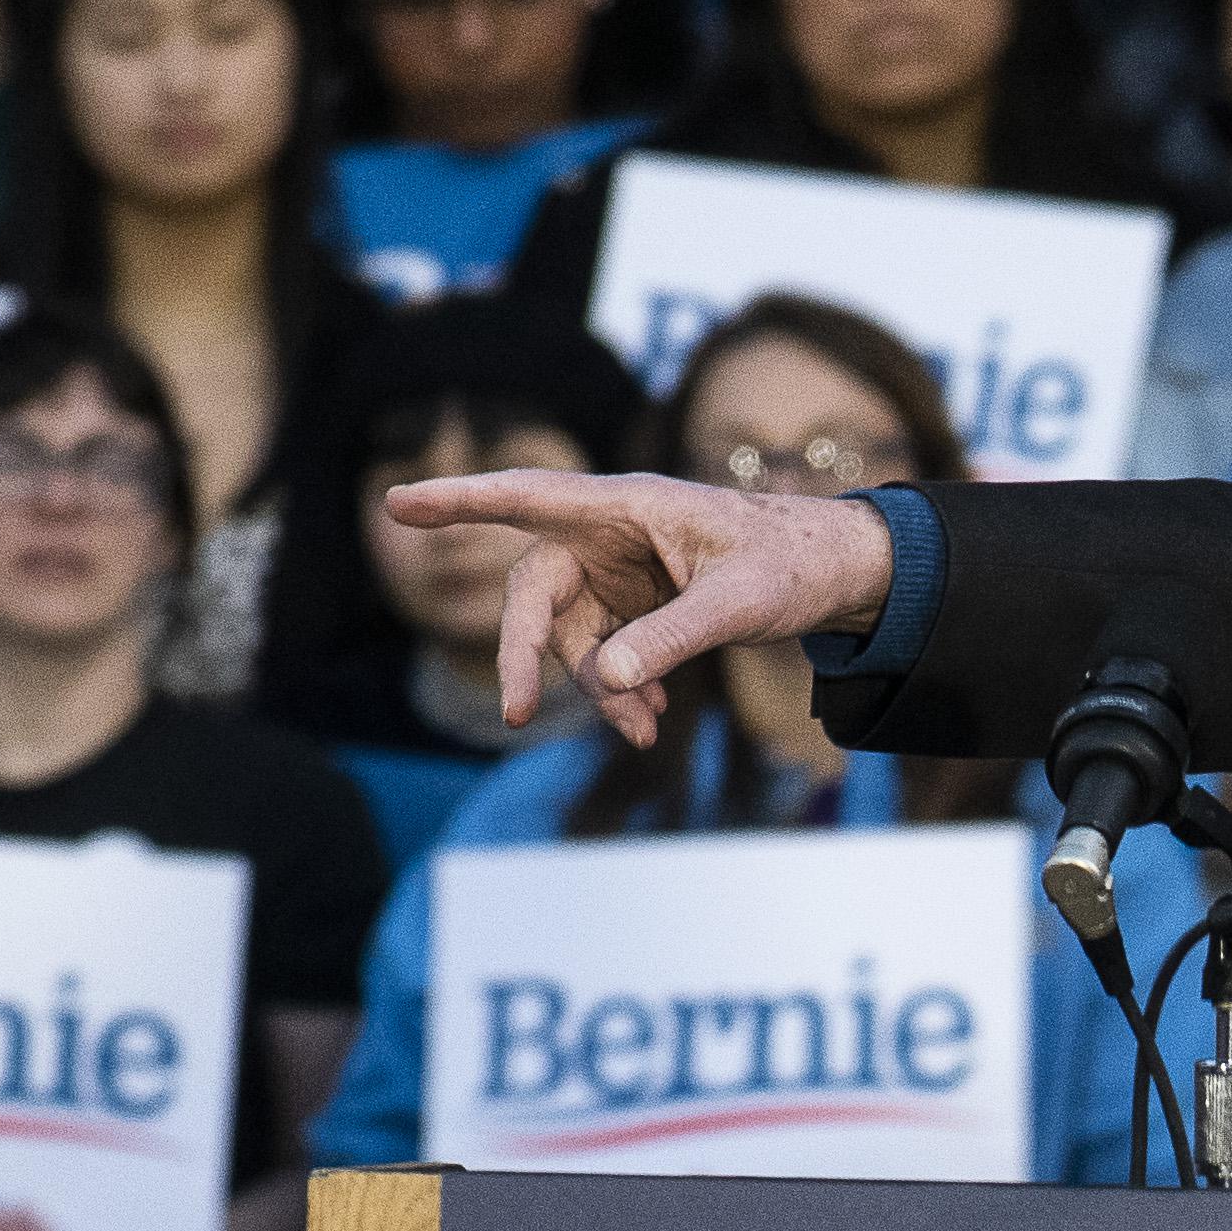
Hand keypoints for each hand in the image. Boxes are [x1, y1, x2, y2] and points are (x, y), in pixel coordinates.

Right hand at [388, 465, 898, 744]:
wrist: (833, 574)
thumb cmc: (790, 564)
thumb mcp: (739, 604)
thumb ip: (673, 637)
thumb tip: (609, 679)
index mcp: (627, 505)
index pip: (528, 498)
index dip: (461, 501)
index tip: (398, 503)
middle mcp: (610, 532)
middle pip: (536, 590)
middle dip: (527, 655)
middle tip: (516, 715)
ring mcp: (618, 570)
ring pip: (570, 636)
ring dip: (596, 689)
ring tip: (643, 731)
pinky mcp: (633, 604)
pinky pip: (603, 654)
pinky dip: (620, 691)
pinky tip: (650, 721)